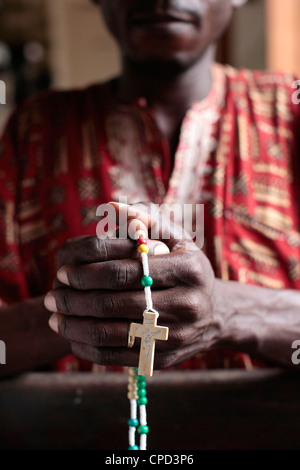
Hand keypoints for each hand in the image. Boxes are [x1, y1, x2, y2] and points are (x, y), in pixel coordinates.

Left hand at [44, 202, 216, 369]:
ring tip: (54, 315)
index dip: (87, 270)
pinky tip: (72, 335)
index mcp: (187, 269)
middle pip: (113, 303)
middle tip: (51, 295)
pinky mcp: (163, 359)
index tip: (62, 270)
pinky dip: (87, 346)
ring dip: (74, 325)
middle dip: (73, 299)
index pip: (124, 269)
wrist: (216, 314)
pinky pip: (116, 356)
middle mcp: (185, 304)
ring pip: (110, 333)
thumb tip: (110, 207)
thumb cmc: (187, 270)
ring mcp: (175, 336)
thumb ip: (146, 221)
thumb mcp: (177, 240)